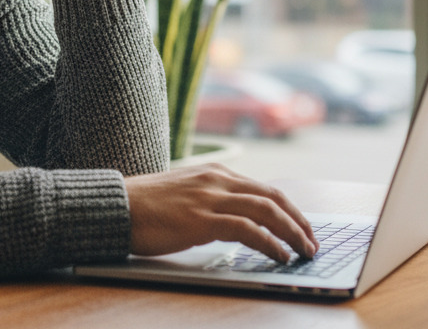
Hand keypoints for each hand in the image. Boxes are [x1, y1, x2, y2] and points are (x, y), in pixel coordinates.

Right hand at [124, 164, 317, 262]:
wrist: (115, 206)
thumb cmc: (143, 206)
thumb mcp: (182, 195)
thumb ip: (208, 201)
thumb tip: (233, 222)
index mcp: (213, 173)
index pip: (263, 189)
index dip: (288, 209)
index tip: (302, 228)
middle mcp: (216, 180)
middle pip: (272, 196)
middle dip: (299, 221)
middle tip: (313, 242)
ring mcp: (209, 198)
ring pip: (266, 210)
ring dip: (292, 232)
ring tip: (305, 251)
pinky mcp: (201, 219)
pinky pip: (247, 229)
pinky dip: (270, 242)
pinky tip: (280, 255)